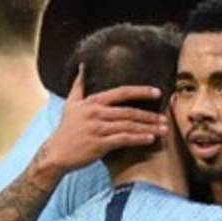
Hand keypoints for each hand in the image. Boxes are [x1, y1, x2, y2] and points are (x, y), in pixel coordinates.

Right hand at [38, 66, 168, 175]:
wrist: (56, 153)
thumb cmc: (66, 130)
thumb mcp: (70, 104)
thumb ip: (79, 85)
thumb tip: (83, 66)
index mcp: (93, 102)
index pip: (122, 92)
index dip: (141, 91)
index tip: (157, 92)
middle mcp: (97, 113)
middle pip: (129, 112)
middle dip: (150, 115)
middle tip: (165, 119)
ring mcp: (98, 128)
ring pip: (129, 126)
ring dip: (148, 128)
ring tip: (163, 130)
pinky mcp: (99, 144)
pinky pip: (123, 139)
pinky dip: (138, 139)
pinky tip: (150, 139)